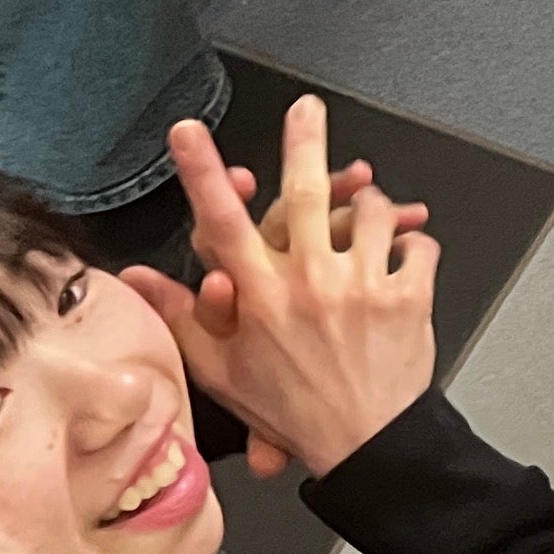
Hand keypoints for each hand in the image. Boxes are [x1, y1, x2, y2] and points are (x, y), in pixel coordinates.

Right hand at [122, 96, 438, 481]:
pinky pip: (417, 246)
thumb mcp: (222, 369)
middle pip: (303, 195)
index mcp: (258, 297)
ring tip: (363, 209)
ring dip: (368, 205)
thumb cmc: (293, 409)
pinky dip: (413, 245)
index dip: (200, 172)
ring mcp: (362, 286)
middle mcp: (308, 283)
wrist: (367, 445)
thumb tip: (135, 276)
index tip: (188, 132)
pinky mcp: (409, 296)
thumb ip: (182, 315)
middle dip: (303, 144)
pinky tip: (403, 256)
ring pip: (368, 213)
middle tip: (307, 108)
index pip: (221, 221)